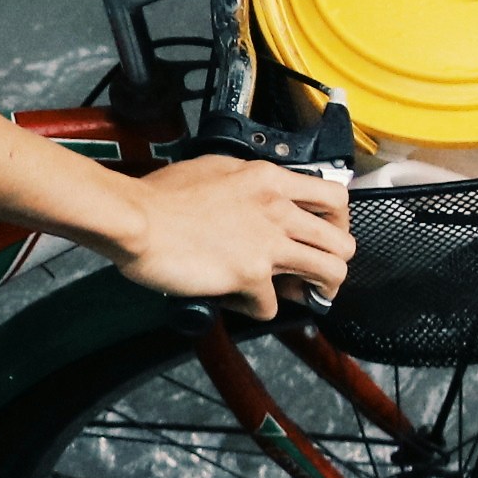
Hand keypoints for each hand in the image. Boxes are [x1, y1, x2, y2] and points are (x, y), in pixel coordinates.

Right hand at [100, 154, 353, 317]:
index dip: (338, 222)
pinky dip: (258, 309)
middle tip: (316, 272)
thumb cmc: (161, 195)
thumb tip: (259, 198)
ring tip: (302, 295)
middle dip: (335, 261)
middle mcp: (278, 210)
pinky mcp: (250, 275)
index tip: (324, 234)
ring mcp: (268, 244)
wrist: (135, 218)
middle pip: (343, 242)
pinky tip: (241, 302)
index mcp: (270, 180)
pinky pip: (273, 306)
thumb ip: (247, 183)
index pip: (336, 197)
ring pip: (330, 274)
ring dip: (319, 290)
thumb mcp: (215, 169)